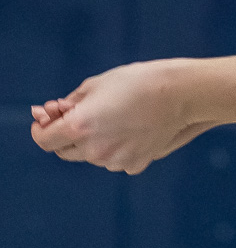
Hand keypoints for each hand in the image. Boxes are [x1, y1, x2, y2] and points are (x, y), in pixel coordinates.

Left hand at [30, 60, 209, 173]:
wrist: (181, 94)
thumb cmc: (138, 81)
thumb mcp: (97, 84)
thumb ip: (71, 103)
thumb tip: (53, 113)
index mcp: (80, 127)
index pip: (44, 140)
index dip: (41, 129)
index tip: (46, 120)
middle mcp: (94, 150)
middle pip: (65, 152)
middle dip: (65, 136)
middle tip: (80, 116)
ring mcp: (115, 162)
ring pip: (91, 156)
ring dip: (93, 142)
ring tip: (117, 117)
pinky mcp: (134, 165)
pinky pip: (115, 160)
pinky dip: (117, 148)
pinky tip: (133, 128)